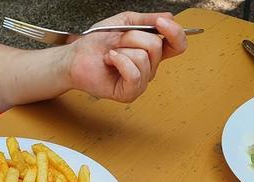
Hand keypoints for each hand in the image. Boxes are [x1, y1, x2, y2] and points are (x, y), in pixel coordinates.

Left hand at [65, 11, 186, 102]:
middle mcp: (150, 68)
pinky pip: (134, 74)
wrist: (76, 56)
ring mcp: (141, 82)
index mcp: (151, 52)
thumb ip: (147, 20)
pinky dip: (119, 61)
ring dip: (121, 50)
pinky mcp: (129, 93)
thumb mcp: (124, 22)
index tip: (161, 22)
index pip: (177, 45)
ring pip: (143, 58)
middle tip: (117, 41)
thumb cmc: (97, 42)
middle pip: (156, 46)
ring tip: (111, 54)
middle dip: (132, 37)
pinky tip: (110, 60)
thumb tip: (169, 16)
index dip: (174, 33)